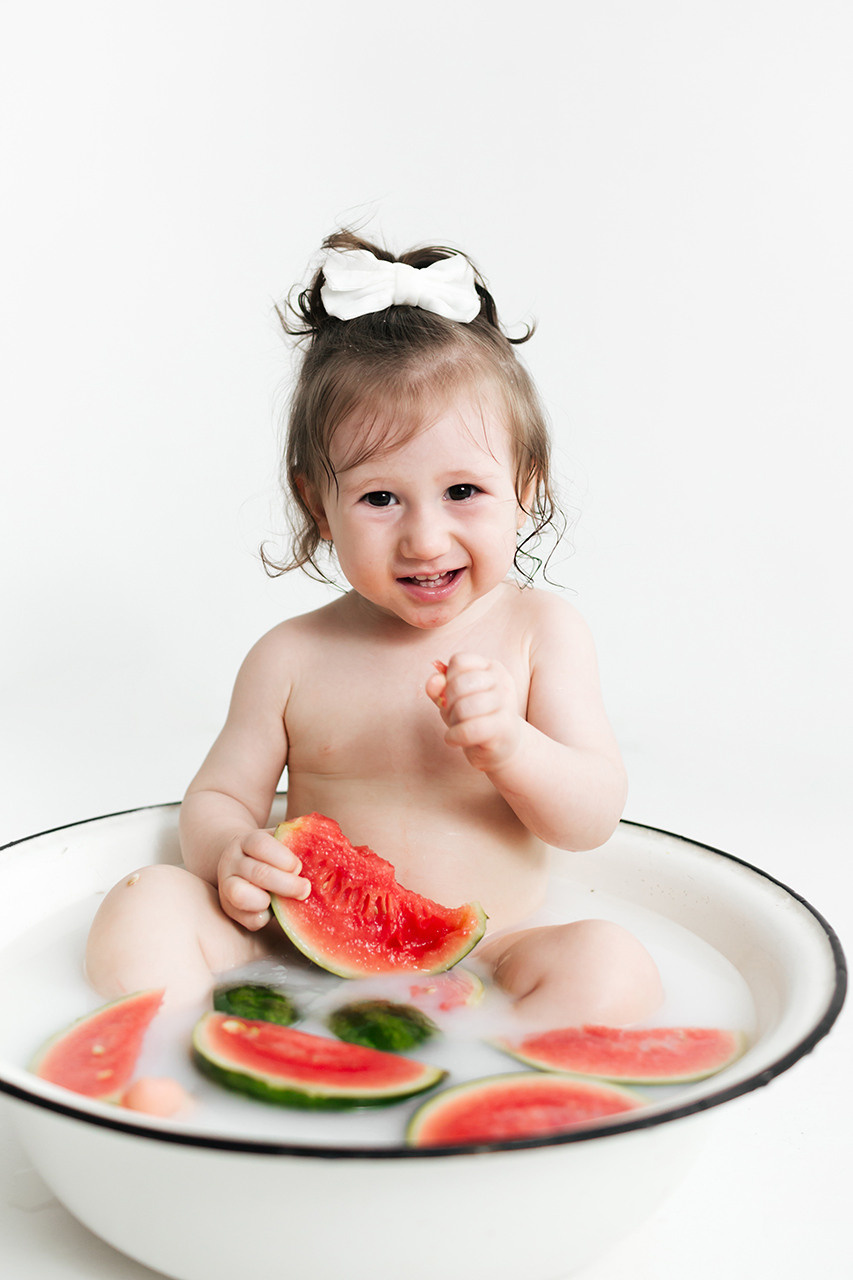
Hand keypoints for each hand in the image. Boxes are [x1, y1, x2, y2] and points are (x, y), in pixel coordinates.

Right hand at [217, 829, 310, 930]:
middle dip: (286, 884)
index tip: (299, 867)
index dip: (282, 857)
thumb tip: (333, 853)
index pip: (260, 844)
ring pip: (241, 895)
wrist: (235, 860)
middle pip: (257, 872)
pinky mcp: (229, 908)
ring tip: (286, 903)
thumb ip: (297, 842)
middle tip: (305, 889)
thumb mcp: (277, 841)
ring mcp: (227, 885)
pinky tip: (275, 913)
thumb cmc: (267, 854)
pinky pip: (246, 918)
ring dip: (267, 901)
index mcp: (247, 841)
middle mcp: (233, 862)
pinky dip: (262, 918)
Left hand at [426, 653, 522, 772]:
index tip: (451, 695)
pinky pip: (470, 729)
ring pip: (465, 707)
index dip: (447, 679)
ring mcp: (507, 703)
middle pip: (460, 684)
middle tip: (452, 714)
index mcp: (492, 667)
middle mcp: (502, 681)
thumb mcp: (453, 700)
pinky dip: (454, 736)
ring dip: (453, 720)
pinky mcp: (505, 727)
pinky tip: (453, 740)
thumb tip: (433, 682)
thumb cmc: (475, 717)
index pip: (459, 661)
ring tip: (456, 727)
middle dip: (448, 702)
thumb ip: (440, 688)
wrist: (502, 746)